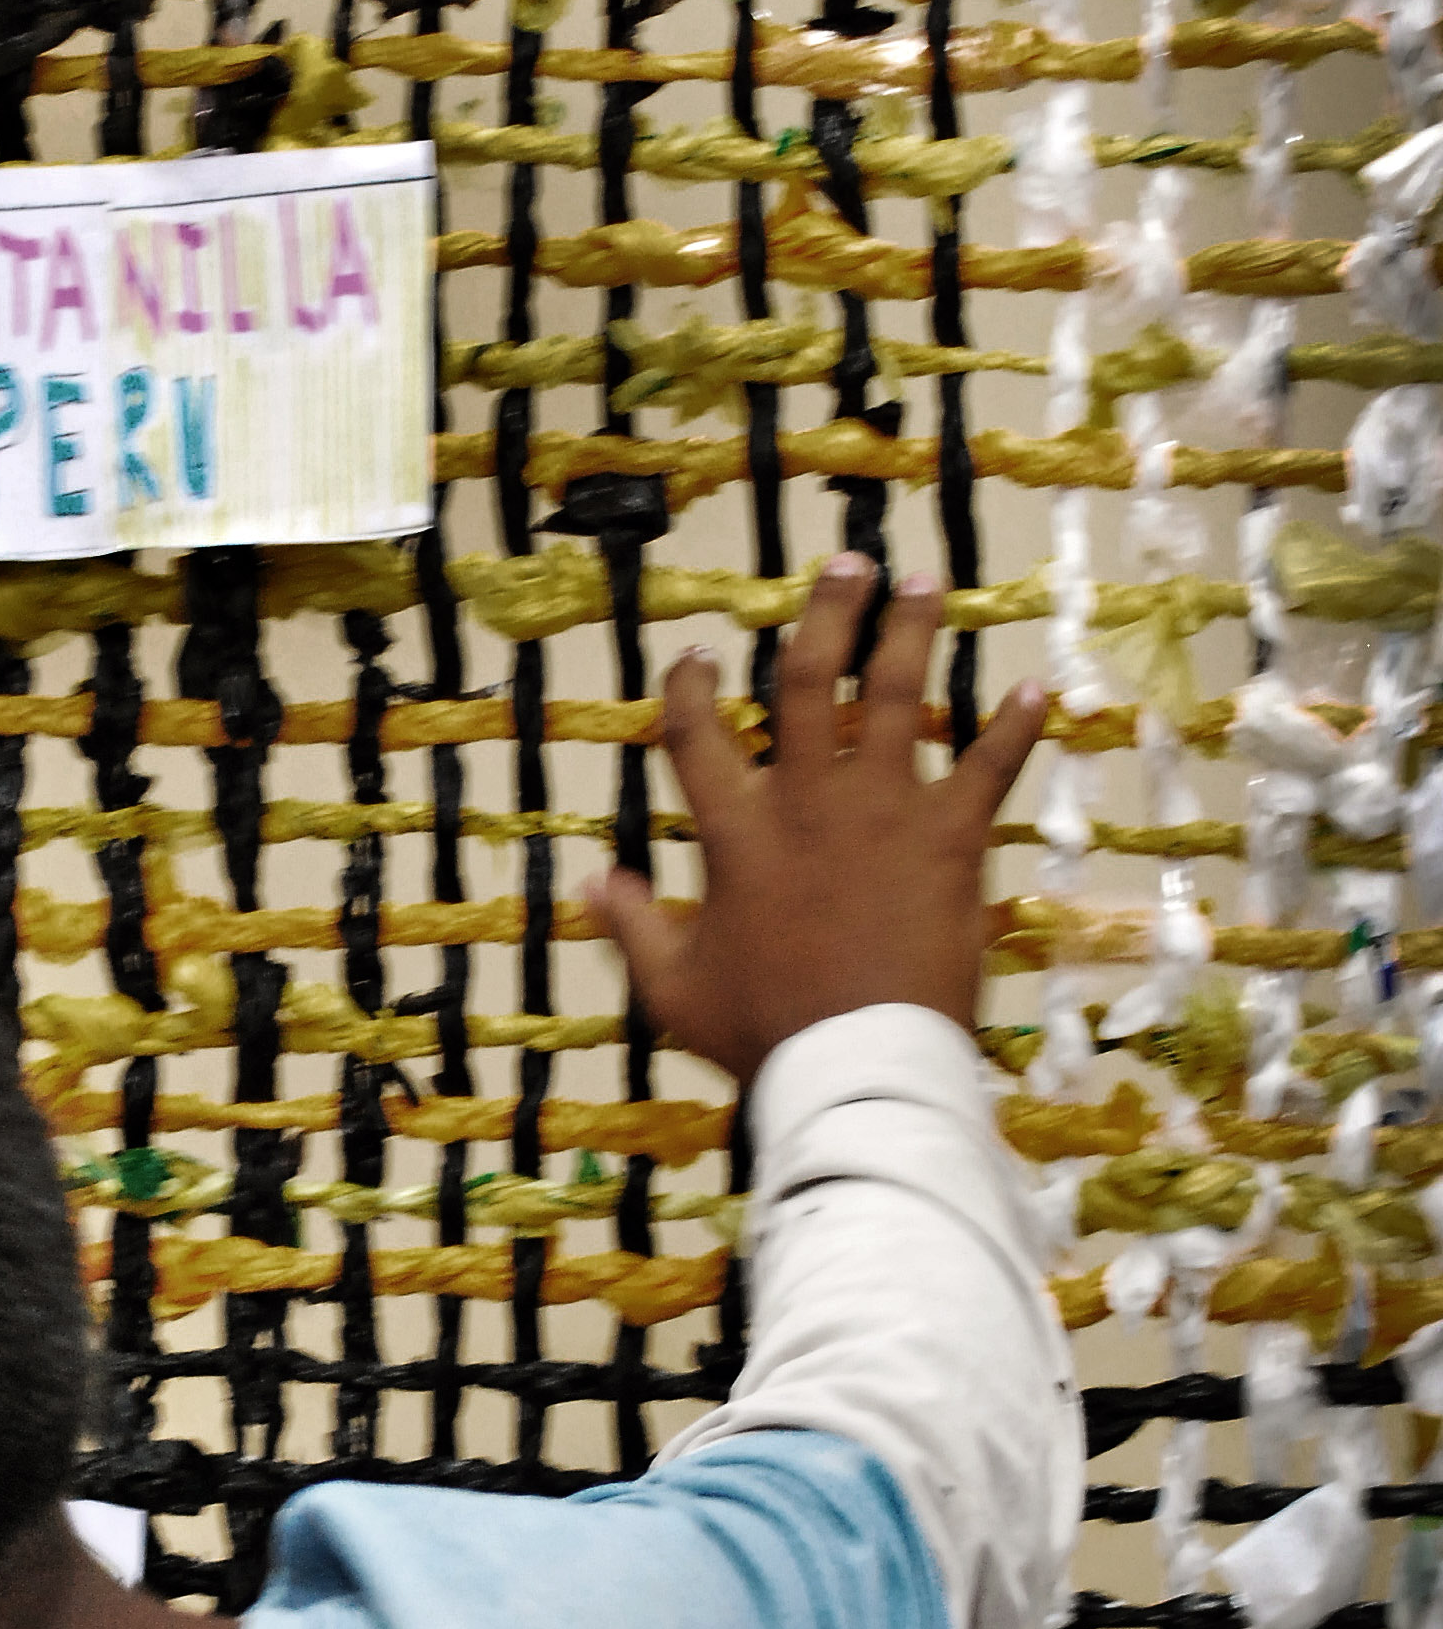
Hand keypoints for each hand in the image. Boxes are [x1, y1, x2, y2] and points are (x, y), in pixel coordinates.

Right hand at [588, 557, 1046, 1087]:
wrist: (858, 1063)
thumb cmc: (763, 1033)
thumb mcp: (674, 990)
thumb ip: (633, 928)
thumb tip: (593, 883)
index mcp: (736, 831)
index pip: (697, 735)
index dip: (691, 687)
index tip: (698, 654)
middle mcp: (808, 798)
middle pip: (809, 679)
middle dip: (828, 612)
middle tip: (850, 565)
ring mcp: (885, 810)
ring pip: (898, 695)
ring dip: (912, 631)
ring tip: (927, 582)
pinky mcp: (952, 838)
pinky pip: (991, 768)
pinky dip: (1016, 728)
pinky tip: (1036, 689)